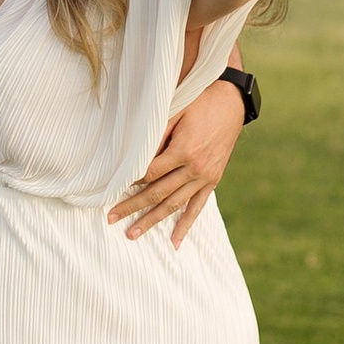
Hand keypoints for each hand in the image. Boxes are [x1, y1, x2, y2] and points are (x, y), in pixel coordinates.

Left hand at [109, 72, 246, 248]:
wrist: (231, 102)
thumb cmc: (199, 102)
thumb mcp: (175, 112)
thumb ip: (157, 136)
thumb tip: (136, 158)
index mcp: (184, 151)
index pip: (150, 174)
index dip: (130, 181)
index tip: (113, 188)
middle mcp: (195, 168)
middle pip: (157, 193)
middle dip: (133, 207)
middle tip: (111, 219)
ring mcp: (205, 177)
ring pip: (174, 205)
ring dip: (153, 220)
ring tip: (133, 234)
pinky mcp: (213, 181)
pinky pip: (197, 207)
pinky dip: (186, 225)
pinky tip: (174, 241)